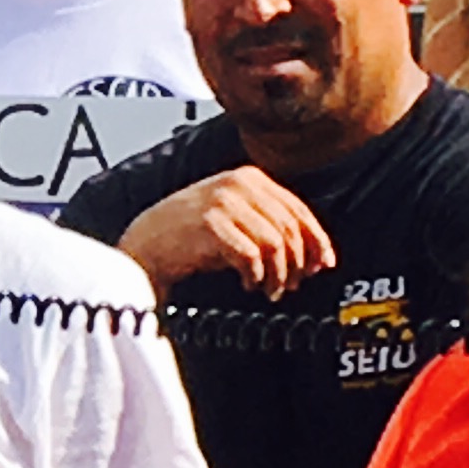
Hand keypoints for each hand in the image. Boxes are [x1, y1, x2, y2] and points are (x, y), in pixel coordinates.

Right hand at [123, 167, 334, 297]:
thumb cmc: (189, 235)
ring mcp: (224, 202)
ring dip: (278, 274)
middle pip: (291, 227)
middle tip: (293, 283)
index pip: (298, 209)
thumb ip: (270, 227)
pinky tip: (249, 283)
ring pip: (276, 243)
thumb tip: (312, 256)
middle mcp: (238, 184)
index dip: (317, 240)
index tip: (322, 264)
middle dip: (298, 262)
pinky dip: (256, 276)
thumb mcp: (234, 219)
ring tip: (270, 289)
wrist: (146, 243)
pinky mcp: (211, 225)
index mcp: (249, 178)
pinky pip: (251, 256)